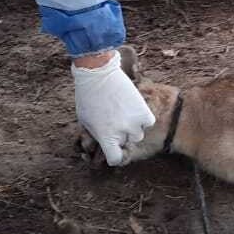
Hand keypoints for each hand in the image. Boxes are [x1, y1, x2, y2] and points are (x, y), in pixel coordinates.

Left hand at [72, 51, 154, 165]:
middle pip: (126, 143)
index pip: (115, 159)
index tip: (112, 148)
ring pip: (138, 134)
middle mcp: (122, 132)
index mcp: (105, 137)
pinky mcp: (144, 110)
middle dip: (121, 135)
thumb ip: (96, 136)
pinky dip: (143, 118)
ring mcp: (134, 122)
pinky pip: (148, 122)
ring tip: (123, 113)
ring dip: (133, 127)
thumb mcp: (85, 121)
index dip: (113, 154)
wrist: (98, 74)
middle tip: (114, 121)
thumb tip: (102, 147)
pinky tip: (134, 109)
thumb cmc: (87, 98)